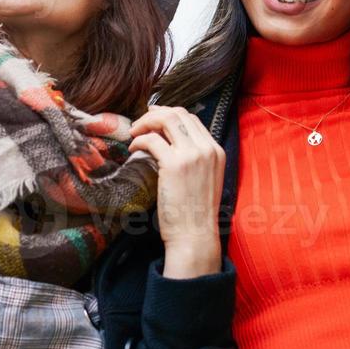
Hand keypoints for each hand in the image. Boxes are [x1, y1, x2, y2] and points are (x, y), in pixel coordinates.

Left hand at [129, 105, 223, 277]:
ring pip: (166, 120)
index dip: (169, 114)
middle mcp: (207, 148)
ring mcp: (192, 155)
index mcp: (216, 150)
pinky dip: (139, 140)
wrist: (195, 235)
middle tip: (139, 123)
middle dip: (155, 114)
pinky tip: (133, 148)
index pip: (192, 118)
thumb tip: (168, 140)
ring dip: (146, 122)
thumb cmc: (194, 212)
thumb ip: (194, 158)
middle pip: (179, 113)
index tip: (153, 119)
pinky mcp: (174, 164)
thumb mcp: (204, 178)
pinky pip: (152, 140)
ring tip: (134, 133)